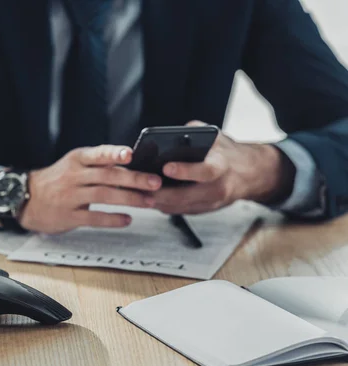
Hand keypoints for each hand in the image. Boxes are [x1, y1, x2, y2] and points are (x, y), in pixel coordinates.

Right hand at [0, 145, 162, 233]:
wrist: (25, 198)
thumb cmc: (57, 180)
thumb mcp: (73, 165)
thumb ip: (98, 164)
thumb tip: (133, 165)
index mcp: (76, 160)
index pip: (98, 154)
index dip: (114, 153)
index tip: (131, 154)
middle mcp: (73, 176)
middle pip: (107, 176)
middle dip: (134, 179)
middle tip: (155, 182)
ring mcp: (70, 196)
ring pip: (104, 196)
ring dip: (129, 199)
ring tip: (149, 202)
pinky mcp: (68, 216)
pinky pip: (93, 218)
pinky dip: (112, 219)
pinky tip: (127, 219)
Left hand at [149, 121, 295, 214]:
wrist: (250, 174)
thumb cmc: (227, 152)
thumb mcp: (216, 136)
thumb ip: (194, 132)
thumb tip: (169, 133)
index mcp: (222, 166)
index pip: (204, 171)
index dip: (185, 170)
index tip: (166, 167)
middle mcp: (218, 188)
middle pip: (186, 196)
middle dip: (162, 193)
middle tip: (140, 188)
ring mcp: (211, 203)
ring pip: (180, 207)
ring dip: (158, 202)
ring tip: (138, 194)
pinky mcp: (204, 210)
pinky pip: (181, 211)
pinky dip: (164, 206)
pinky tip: (149, 199)